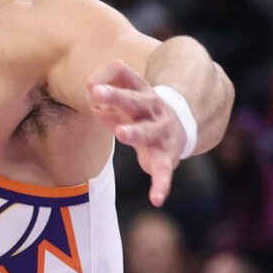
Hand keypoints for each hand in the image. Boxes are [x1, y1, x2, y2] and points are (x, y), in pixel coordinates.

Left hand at [88, 60, 184, 205]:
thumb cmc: (142, 113)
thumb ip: (106, 100)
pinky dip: (161, 185)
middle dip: (115, 96)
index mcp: (141, 92)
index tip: (91, 88)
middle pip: (133, 100)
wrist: (181, 128)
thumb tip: (91, 96)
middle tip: (96, 94)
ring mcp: (162, 131)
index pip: (124, 73)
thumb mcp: (126, 101)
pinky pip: (164, 171)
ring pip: (148, 131)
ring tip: (121, 133)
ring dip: (134, 132)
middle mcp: (153, 109)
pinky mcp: (167, 156)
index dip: (106, 78)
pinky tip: (157, 200)